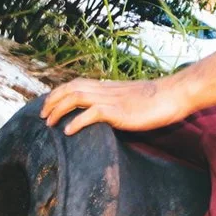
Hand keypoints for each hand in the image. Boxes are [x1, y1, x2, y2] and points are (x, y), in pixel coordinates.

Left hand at [40, 75, 193, 135]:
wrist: (173, 95)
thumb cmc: (157, 100)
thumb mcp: (132, 99)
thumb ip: (118, 103)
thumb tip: (109, 114)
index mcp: (108, 86)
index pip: (77, 83)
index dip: (59, 92)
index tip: (49, 104)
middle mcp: (106, 89)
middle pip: (70, 88)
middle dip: (52, 100)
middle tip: (42, 115)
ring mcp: (111, 99)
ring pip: (76, 96)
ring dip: (58, 109)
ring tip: (48, 123)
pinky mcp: (118, 111)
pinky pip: (91, 113)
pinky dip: (76, 121)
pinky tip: (68, 132)